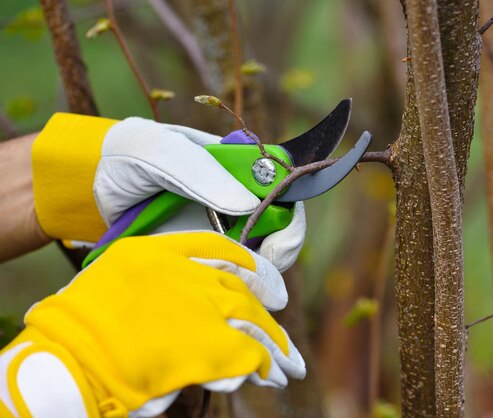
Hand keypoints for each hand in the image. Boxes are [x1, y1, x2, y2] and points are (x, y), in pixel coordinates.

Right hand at [0, 232, 304, 416]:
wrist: (67, 361)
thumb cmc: (78, 325)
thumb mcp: (115, 280)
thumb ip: (157, 282)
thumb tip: (190, 301)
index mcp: (158, 252)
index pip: (219, 248)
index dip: (250, 265)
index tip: (266, 280)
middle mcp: (186, 274)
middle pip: (242, 287)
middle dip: (266, 307)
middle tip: (279, 327)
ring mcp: (201, 307)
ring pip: (253, 320)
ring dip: (274, 344)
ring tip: (287, 365)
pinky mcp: (211, 345)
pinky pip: (250, 352)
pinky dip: (265, 365)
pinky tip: (271, 375)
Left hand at [32, 114, 305, 270]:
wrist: (90, 184)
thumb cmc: (126, 157)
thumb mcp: (156, 153)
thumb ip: (200, 172)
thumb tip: (249, 205)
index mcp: (239, 166)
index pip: (285, 192)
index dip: (289, 222)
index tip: (275, 250)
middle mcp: (239, 198)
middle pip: (281, 231)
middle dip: (276, 257)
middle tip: (257, 279)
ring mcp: (223, 228)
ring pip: (259, 259)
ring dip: (254, 277)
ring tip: (230, 288)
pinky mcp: (204, 253)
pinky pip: (229, 273)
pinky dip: (230, 285)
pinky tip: (213, 292)